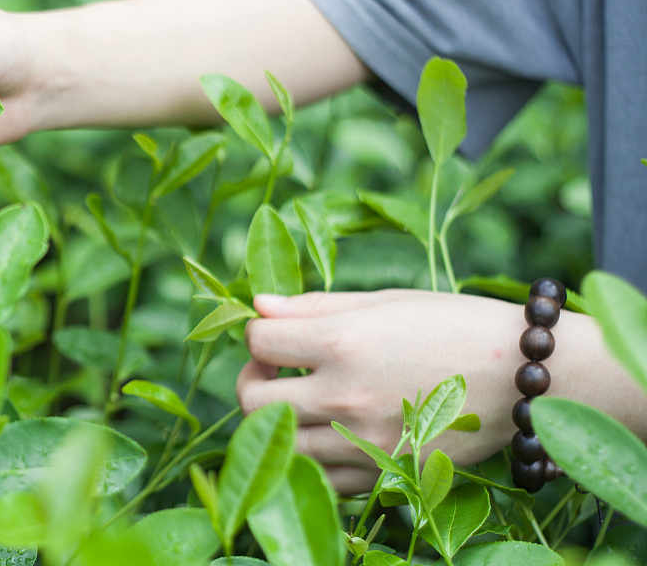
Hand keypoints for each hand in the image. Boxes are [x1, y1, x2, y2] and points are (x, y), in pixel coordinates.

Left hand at [236, 290, 523, 494]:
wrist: (527, 375)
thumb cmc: (454, 324)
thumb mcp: (384, 301)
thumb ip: (314, 307)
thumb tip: (257, 305)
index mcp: (343, 342)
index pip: (259, 341)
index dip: (258, 332)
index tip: (274, 332)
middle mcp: (346, 396)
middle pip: (253, 401)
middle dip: (253, 380)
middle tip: (275, 369)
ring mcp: (365, 442)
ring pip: (282, 446)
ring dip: (277, 422)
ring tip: (300, 400)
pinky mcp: (386, 475)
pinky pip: (322, 478)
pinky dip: (312, 457)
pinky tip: (328, 432)